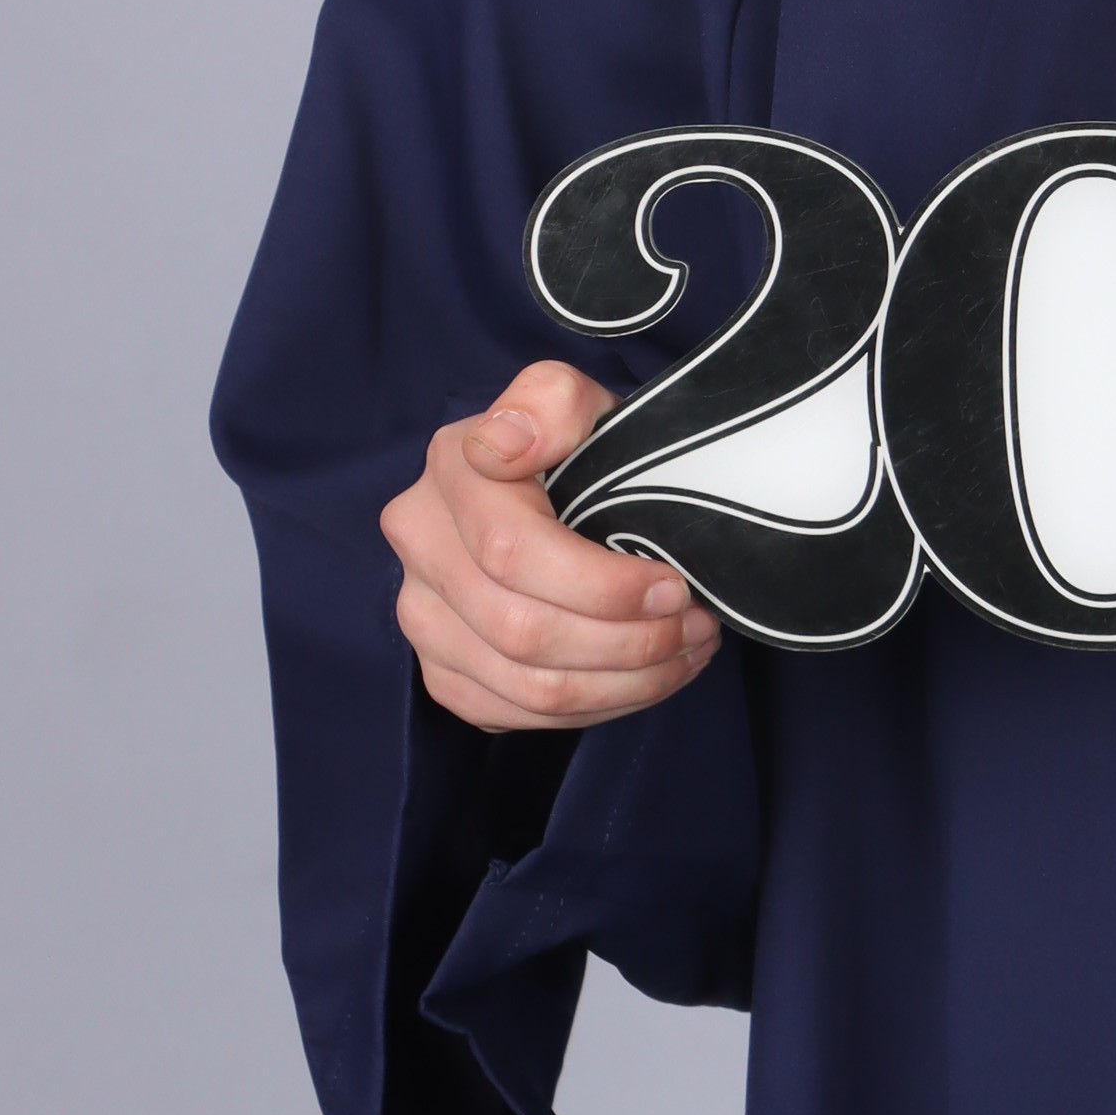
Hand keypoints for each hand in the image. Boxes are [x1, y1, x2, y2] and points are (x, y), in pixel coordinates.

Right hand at [380, 359, 722, 734]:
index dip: (604, 586)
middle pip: (522, 633)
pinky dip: (595, 708)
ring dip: (624, 683)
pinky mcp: (443, 669)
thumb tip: (506, 445)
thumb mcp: (575, 399)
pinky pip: (517, 714)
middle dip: (629, 643)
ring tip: (685, 652)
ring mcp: (423, 616)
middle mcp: (420, 547)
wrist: (550, 482)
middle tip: (695, 626)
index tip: (674, 586)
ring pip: (527, 687)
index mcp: (451, 472)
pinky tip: (645, 678)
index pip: (514, 554)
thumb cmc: (574, 444)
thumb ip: (550, 401)